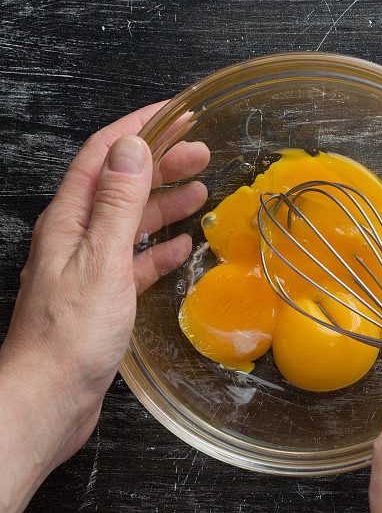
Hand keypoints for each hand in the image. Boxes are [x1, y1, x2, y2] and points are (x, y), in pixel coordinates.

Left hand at [0, 102, 209, 512]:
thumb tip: (133, 148)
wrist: (49, 398)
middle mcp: (76, 237)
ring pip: (131, 220)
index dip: (140, 129)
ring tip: (199, 189)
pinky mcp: (103, 296)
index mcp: (70, 220)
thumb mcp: (101, 260)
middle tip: (201, 151)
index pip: (104, 155)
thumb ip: (117, 203)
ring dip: (164, 201)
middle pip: (121, 184)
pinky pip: (135, 260)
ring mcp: (89, 267)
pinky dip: (159, 247)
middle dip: (161, 162)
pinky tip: (180, 246)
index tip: (177, 114)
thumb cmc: (71, 335)